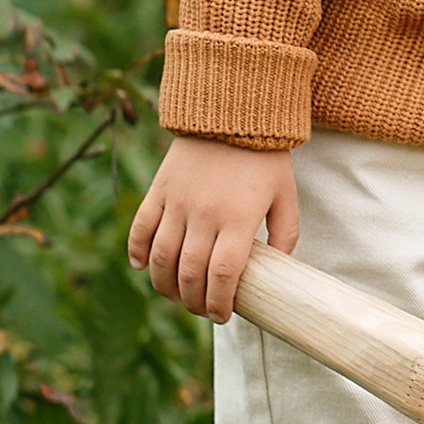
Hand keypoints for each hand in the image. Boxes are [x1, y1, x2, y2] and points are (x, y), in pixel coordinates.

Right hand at [128, 136, 297, 321]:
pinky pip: (140, 228)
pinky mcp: (159, 190)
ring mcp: (177, 202)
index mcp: (238, 219)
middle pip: (189, 274)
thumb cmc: (264, 155)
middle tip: (202, 308)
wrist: (232, 109)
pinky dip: (137, 252)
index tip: (222, 315)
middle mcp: (204, 214)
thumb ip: (285, 233)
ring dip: (165, 285)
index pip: (222, 276)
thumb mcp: (286, 194)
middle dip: (194, 301)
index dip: (219, 303)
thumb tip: (277, 267)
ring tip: (177, 295)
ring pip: (161, 258)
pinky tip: (143, 268)